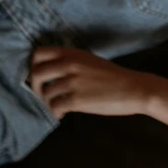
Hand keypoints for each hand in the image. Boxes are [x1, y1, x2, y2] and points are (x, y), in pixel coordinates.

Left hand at [30, 46, 150, 119]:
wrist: (133, 88)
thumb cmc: (113, 76)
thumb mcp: (90, 61)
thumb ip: (71, 62)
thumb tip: (49, 72)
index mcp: (73, 54)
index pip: (39, 53)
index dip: (33, 65)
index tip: (40, 76)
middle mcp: (70, 64)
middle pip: (36, 73)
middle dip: (36, 87)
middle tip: (44, 95)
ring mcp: (73, 82)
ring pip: (45, 94)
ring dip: (48, 103)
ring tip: (58, 107)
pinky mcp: (77, 99)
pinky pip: (54, 107)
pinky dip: (56, 113)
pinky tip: (63, 114)